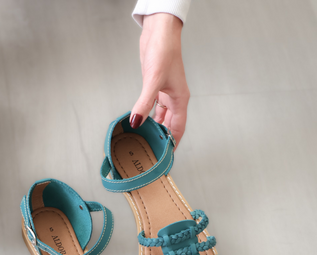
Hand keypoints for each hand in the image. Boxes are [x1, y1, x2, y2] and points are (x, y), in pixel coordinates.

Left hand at [131, 13, 189, 145]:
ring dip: (154, 128)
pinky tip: (139, 122)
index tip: (166, 158)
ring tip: (144, 142)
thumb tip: (136, 122)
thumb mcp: (153, 81)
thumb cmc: (164, 52)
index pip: (178, 128)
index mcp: (180, 99)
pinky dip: (147, 116)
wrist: (159, 34)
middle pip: (170, 125)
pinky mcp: (155, 88)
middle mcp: (174, 98)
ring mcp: (164, 93)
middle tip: (152, 153)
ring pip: (161, 117)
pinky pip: (152, 108)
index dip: (172, 143)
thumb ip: (144, 103)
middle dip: (162, 139)